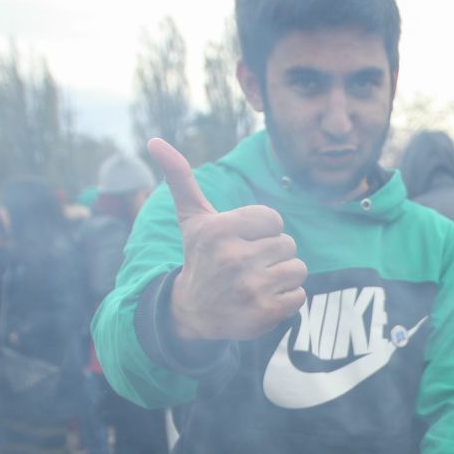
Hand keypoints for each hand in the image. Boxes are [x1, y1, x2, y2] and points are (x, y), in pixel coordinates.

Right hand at [149, 138, 307, 340]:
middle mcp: (233, 258)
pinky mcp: (264, 312)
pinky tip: (262, 300)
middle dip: (273, 254)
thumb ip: (181, 178)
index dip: (263, 230)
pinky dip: (286, 299)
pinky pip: (299, 295)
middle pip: (288, 244)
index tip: (242, 242)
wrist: (194, 313)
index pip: (274, 219)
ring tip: (257, 281)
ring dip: (282, 276)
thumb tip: (155, 141)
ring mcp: (250, 287)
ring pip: (297, 269)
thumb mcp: (191, 219)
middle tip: (247, 265)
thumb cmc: (200, 257)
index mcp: (219, 230)